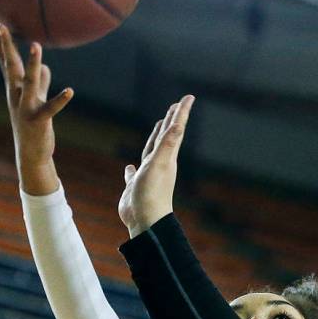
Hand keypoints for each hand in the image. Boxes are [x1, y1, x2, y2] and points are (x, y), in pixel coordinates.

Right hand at [0, 21, 73, 194]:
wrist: (31, 153)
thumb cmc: (33, 124)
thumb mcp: (36, 100)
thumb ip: (41, 83)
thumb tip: (46, 68)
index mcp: (15, 87)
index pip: (5, 60)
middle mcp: (16, 94)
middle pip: (10, 65)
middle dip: (5, 45)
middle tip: (0, 24)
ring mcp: (26, 107)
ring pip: (29, 82)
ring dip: (33, 64)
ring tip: (36, 46)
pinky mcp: (38, 120)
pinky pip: (50, 108)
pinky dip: (60, 100)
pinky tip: (70, 91)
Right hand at [118, 95, 193, 238]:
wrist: (145, 221)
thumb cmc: (152, 193)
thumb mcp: (160, 164)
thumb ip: (168, 144)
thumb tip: (179, 124)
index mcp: (167, 157)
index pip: (175, 130)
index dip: (181, 113)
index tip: (188, 97)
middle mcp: (159, 164)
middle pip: (166, 137)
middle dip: (170, 121)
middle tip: (175, 107)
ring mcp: (147, 175)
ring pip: (152, 151)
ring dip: (154, 138)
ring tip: (157, 127)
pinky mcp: (135, 187)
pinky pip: (134, 173)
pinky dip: (132, 168)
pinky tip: (130, 167)